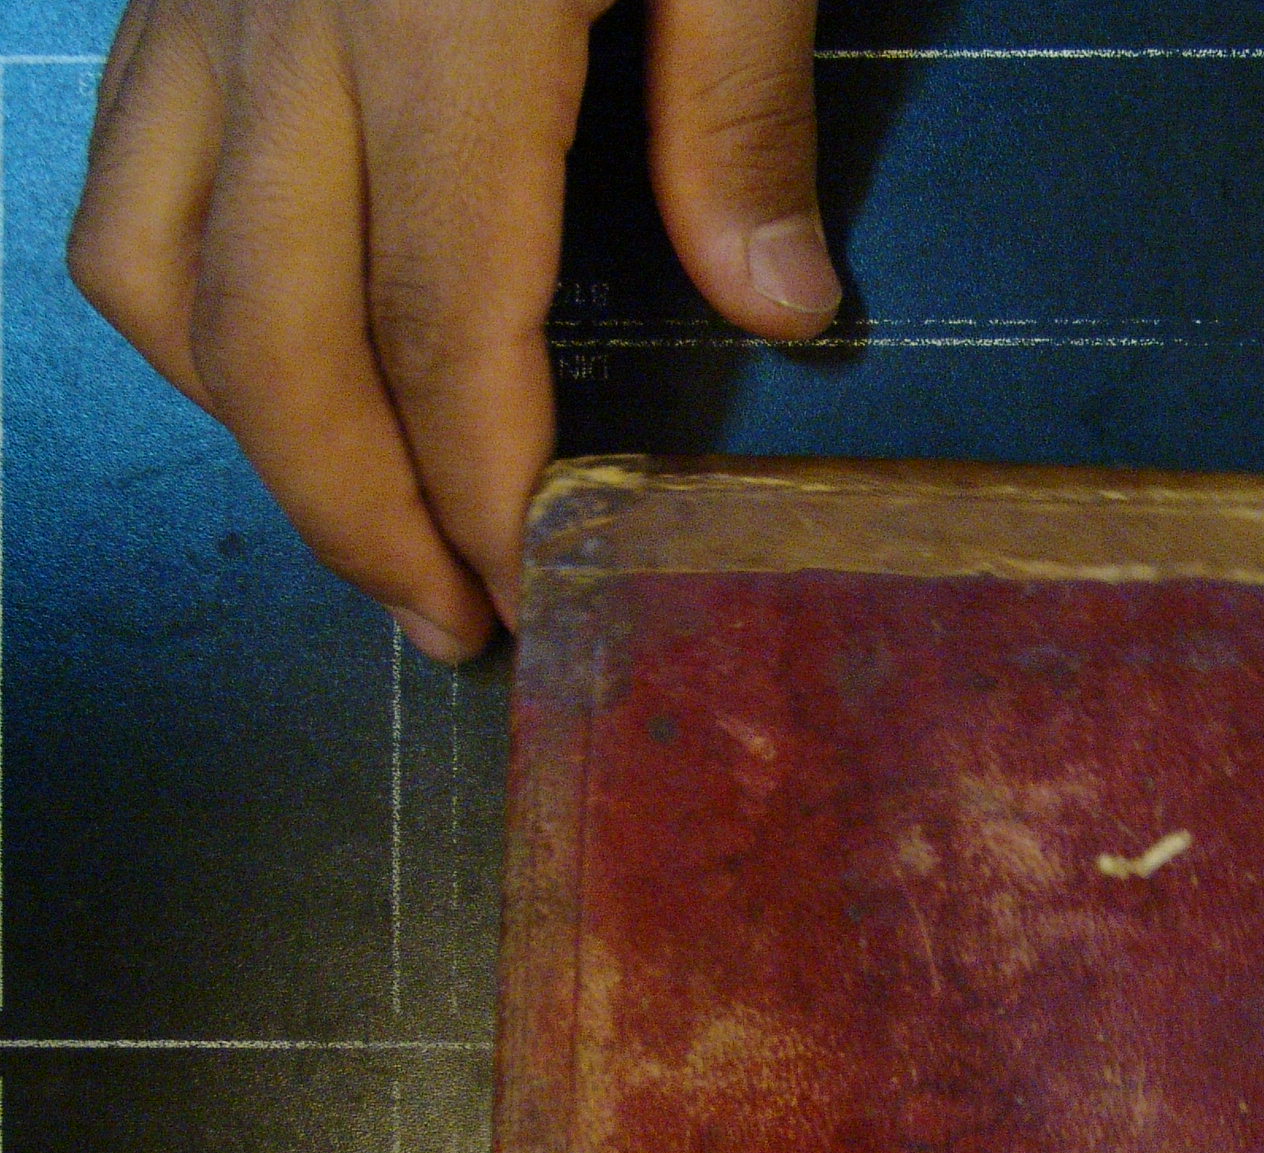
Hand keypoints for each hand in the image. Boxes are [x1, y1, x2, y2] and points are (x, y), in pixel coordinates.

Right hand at [67, 0, 843, 661]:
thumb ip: (734, 108)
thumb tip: (782, 314)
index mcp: (436, 26)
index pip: (443, 330)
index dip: (477, 491)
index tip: (526, 595)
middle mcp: (281, 21)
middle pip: (265, 342)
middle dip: (350, 514)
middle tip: (447, 624)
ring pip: (146, 265)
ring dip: (247, 420)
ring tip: (365, 508)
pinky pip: (125, 169)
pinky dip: (186, 298)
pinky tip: (277, 343)